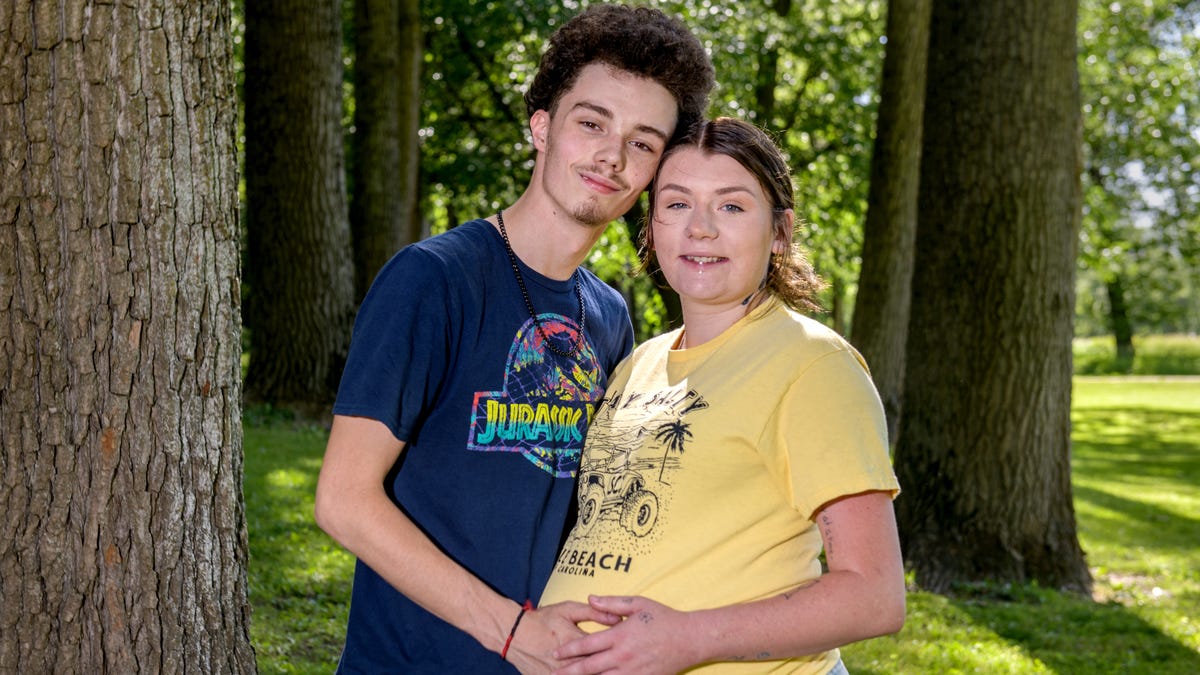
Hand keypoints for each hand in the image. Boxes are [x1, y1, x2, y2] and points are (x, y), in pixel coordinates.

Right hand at [506, 601, 620, 674]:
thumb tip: (619, 619)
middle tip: (631, 670)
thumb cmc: (543, 619)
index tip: (634, 655)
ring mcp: (556, 673)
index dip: (619, 654)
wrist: (514, 633)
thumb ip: (594, 613)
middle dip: (612, 669)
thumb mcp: (568, 609)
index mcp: (576, 641)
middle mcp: (568, 660)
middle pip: (595, 670)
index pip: (602, 651)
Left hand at [550, 596, 699, 674]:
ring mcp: (633, 671)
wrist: (690, 639)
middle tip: (553, 673)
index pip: (587, 645)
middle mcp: (623, 656)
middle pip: (589, 667)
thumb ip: (612, 603)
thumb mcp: (638, 603)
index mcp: (620, 635)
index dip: (569, 650)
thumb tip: (590, 598)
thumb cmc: (663, 618)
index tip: (556, 653)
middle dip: (569, 671)